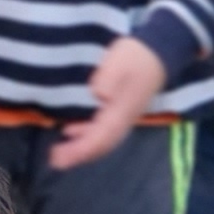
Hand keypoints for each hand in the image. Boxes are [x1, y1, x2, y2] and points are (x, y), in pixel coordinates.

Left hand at [53, 35, 169, 168]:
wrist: (159, 52)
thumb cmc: (136, 56)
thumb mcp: (119, 61)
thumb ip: (109, 78)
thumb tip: (98, 94)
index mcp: (121, 111)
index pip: (100, 138)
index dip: (80, 149)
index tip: (60, 156)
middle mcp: (124, 119)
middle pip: (101, 144)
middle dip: (78, 155)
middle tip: (55, 161)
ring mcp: (124, 117)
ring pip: (103, 140)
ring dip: (82, 149)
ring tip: (60, 153)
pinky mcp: (121, 111)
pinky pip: (104, 132)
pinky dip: (87, 137)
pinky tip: (71, 131)